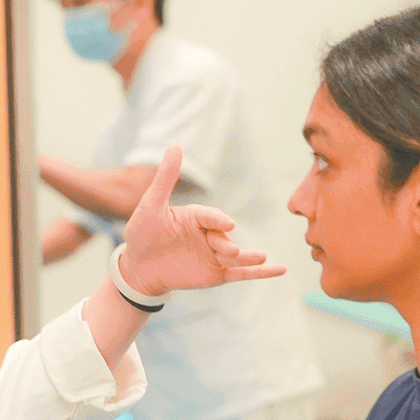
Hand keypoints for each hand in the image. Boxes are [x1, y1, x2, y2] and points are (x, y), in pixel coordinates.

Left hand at [118, 145, 286, 296]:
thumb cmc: (142, 233)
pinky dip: (261, 273)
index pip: (210, 217)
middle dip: (226, 244)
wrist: (138, 267)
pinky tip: (280, 269)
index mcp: (196, 217)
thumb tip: (176, 145)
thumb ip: (166, 178)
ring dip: (249, 257)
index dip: (217, 221)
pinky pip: (242, 273)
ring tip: (260, 257)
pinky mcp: (218, 274)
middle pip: (224, 238)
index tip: (226, 225)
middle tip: (228, 250)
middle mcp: (209, 234)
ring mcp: (215, 255)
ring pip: (236, 256)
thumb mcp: (151, 205)